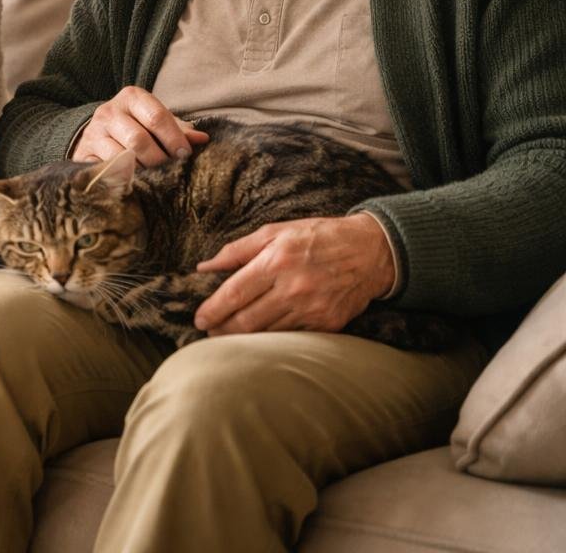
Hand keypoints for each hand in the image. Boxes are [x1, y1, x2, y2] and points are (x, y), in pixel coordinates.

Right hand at [73, 86, 209, 165]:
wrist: (97, 133)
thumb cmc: (135, 125)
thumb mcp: (155, 120)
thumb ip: (178, 128)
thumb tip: (202, 139)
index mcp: (131, 97)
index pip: (156, 117)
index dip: (174, 138)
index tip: (185, 155)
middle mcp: (109, 111)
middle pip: (139, 139)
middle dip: (159, 159)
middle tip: (172, 171)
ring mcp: (94, 133)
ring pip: (122, 157)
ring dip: (143, 171)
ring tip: (156, 178)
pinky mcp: (84, 153)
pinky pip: (107, 170)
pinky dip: (125, 178)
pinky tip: (137, 182)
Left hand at [192, 213, 395, 336]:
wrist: (372, 251)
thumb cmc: (318, 236)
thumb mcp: (275, 231)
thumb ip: (237, 250)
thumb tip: (203, 267)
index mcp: (276, 261)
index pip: (233, 294)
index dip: (212, 310)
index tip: (199, 319)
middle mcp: (293, 288)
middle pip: (246, 321)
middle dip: (222, 329)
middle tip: (209, 331)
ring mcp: (312, 310)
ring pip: (267, 334)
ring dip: (243, 338)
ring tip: (228, 335)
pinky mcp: (328, 325)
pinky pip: (291, 338)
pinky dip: (272, 339)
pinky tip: (259, 337)